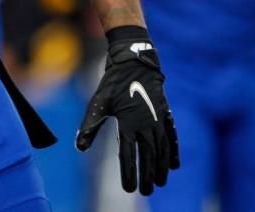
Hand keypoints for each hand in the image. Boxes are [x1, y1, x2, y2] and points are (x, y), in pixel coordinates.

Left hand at [76, 29, 179, 194]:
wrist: (134, 60)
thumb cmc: (113, 83)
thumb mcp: (98, 103)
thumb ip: (90, 126)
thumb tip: (79, 147)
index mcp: (128, 123)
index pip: (128, 155)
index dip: (129, 173)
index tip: (129, 189)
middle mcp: (145, 124)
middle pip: (148, 157)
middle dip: (147, 176)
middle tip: (146, 192)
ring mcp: (158, 119)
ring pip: (162, 150)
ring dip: (161, 168)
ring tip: (160, 183)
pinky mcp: (165, 113)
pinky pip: (172, 137)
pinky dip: (174, 151)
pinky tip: (174, 165)